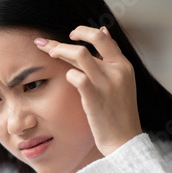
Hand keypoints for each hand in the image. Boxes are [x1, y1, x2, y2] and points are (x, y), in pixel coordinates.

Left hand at [34, 26, 141, 155]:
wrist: (124, 140)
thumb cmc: (118, 114)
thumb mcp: (121, 82)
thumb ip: (109, 60)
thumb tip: (104, 32)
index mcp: (124, 66)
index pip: (103, 39)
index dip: (84, 32)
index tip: (71, 34)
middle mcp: (117, 71)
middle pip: (89, 42)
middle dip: (65, 39)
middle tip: (47, 45)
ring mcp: (106, 83)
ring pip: (80, 54)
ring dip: (60, 50)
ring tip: (48, 53)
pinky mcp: (94, 97)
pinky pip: (76, 76)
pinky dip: (67, 74)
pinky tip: (65, 78)